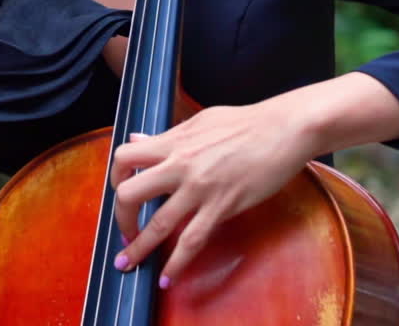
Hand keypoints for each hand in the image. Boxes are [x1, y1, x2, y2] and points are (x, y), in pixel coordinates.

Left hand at [107, 96, 319, 288]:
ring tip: (128, 264)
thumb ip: (166, 136)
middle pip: (130, 193)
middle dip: (121, 218)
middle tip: (125, 232)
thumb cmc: (245, 122)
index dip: (115, 177)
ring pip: (158, 224)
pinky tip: (167, 277)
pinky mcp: (222, 206)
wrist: (283, 129)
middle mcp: (180, 165)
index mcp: (173, 143)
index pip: (125, 157)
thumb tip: (138, 139)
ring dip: (139, 248)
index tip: (119, 191)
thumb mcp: (199, 122)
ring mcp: (200, 188)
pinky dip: (176, 263)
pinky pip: (192, 241)